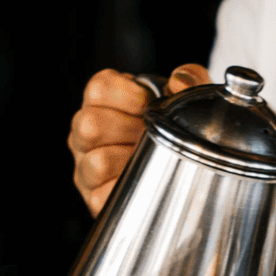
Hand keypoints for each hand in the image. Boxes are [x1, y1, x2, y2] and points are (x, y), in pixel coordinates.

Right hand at [68, 64, 210, 215]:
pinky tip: (144, 181)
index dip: (126, 95)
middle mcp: (86, 133)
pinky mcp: (95, 198)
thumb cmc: (174, 130)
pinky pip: (103, 195)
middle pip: (88, 124)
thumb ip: (190, 78)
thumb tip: (179, 82)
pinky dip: (128, 189)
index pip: (97, 89)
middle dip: (128, 129)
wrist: (186, 174)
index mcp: (102, 102)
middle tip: (149, 133)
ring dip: (129, 160)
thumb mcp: (185, 98)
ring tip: (149, 158)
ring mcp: (86, 166)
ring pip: (95, 162)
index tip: (148, 103)